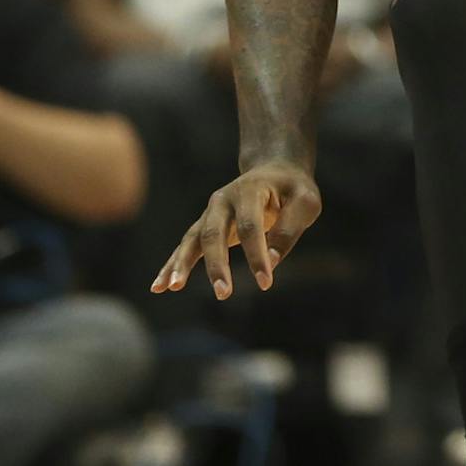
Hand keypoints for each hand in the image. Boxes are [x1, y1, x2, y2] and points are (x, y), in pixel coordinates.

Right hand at [151, 160, 322, 298]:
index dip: (257, 255)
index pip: (250, 226)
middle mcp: (223, 199)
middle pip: (213, 233)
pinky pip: (186, 247)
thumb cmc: (294, 190)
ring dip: (182, 264)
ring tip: (172, 287)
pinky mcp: (205, 226)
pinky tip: (159, 287)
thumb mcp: (305, 202)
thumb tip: (270, 262)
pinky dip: (172, 266)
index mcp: (250, 189)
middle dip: (216, 265)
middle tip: (224, 294)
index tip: (266, 282)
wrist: (276, 172)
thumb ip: (289, 229)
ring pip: (193, 240)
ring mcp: (210, 212)